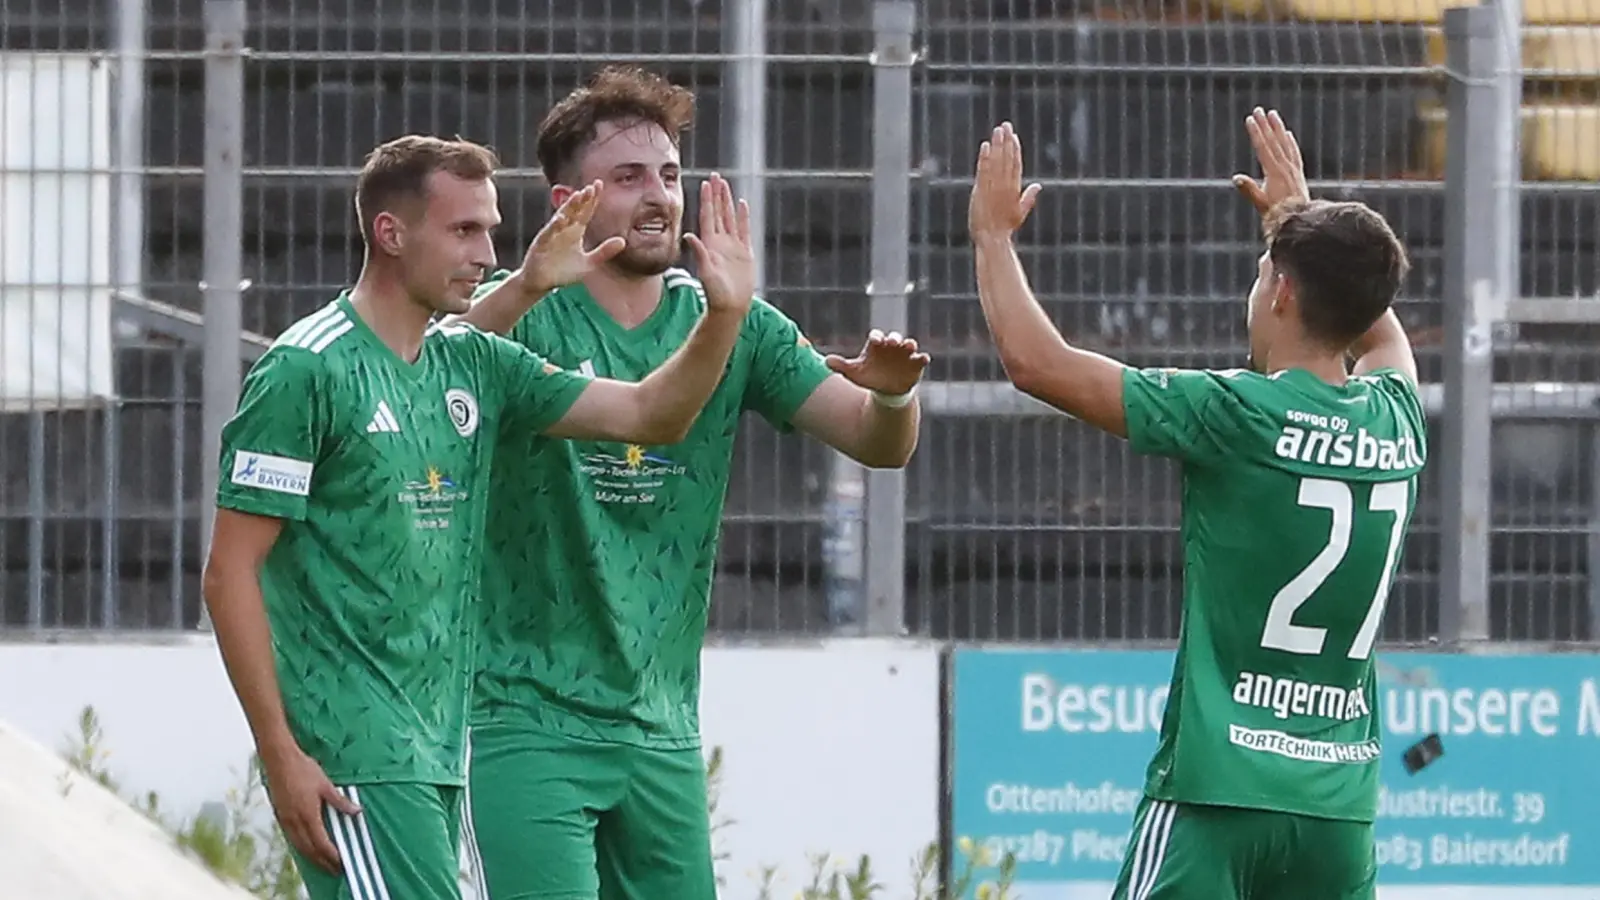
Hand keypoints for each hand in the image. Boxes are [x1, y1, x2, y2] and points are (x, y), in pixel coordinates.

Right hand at [260, 743, 360, 873]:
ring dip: (311, 857)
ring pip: (299, 846)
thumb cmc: (303, 770)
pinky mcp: (280, 815)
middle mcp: (295, 822)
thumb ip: (340, 801)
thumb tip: (357, 812)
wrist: (279, 761)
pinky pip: (291, 838)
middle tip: (334, 869)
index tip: (340, 863)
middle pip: (310, 849)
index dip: (331, 856)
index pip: (321, 843)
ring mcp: (286, 819)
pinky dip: (301, 847)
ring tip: (322, 863)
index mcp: (308, 815)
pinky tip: (306, 847)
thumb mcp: (326, 785)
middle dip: (322, 862)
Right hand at [523, 181, 627, 294]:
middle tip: (592, 187)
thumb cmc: (563, 272)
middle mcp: (565, 229)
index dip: (592, 199)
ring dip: (570, 206)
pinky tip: (562, 219)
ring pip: (562, 217)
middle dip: (583, 199)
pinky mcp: (542, 244)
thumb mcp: (588, 263)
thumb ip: (604, 252)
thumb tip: (623, 241)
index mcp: (576, 231)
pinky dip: (555, 226)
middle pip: (575, 210)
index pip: (586, 211)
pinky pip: (549, 233)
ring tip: (578, 195)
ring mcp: (553, 234)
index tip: (599, 185)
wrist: (541, 282)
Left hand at [683, 173, 755, 315]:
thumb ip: (699, 254)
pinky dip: (743, 217)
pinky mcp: (744, 253)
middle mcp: (720, 242)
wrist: (730, 307)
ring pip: (729, 217)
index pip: (708, 216)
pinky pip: (743, 230)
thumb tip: (689, 236)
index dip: (707, 200)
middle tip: (716, 175)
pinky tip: (742, 204)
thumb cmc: (716, 293)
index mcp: (710, 244)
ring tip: (725, 184)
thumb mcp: (706, 273)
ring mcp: (732, 246)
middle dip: (717, 194)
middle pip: (718, 212)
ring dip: (727, 201)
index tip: (706, 183)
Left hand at [826, 329, 930, 396]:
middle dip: (894, 338)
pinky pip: (921, 358)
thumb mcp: (854, 373)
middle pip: (894, 337)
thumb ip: (841, 366)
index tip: (876, 341)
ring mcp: (905, 354)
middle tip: (893, 342)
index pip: (876, 337)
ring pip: (909, 344)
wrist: (886, 391)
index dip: (877, 337)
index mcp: (876, 346)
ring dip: (909, 344)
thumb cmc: (869, 377)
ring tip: (908, 346)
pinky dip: (922, 357)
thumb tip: (826, 361)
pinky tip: (923, 359)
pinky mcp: (916, 364)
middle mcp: (892, 347)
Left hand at [968, 122, 1041, 241]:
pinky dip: (984, 158)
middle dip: (1006, 141)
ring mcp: (993, 187)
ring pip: (996, 161)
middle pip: (1007, 159)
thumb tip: (1038, 185)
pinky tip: (985, 146)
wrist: (991, 238)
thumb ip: (1029, 197)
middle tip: (1006, 125)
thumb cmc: (1005, 228)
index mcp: (1015, 189)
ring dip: (997, 145)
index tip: (1014, 136)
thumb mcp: (1020, 213)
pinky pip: (983, 170)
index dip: (1015, 150)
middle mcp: (1005, 186)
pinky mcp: (981, 190)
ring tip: (997, 130)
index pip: (1016, 165)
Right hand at [1232, 107, 1309, 216]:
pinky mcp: (1298, 174)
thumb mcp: (1261, 204)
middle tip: (1259, 110)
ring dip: (1278, 128)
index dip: (1256, 133)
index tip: (1250, 119)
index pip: (1263, 148)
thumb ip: (1250, 190)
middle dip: (1265, 125)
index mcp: (1275, 172)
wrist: (1300, 221)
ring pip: (1285, 144)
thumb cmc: (1278, 215)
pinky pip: (1294, 153)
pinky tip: (1288, 134)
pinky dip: (1290, 142)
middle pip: (1274, 141)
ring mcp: (1293, 169)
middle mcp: (1285, 167)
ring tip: (1273, 115)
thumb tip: (1236, 178)